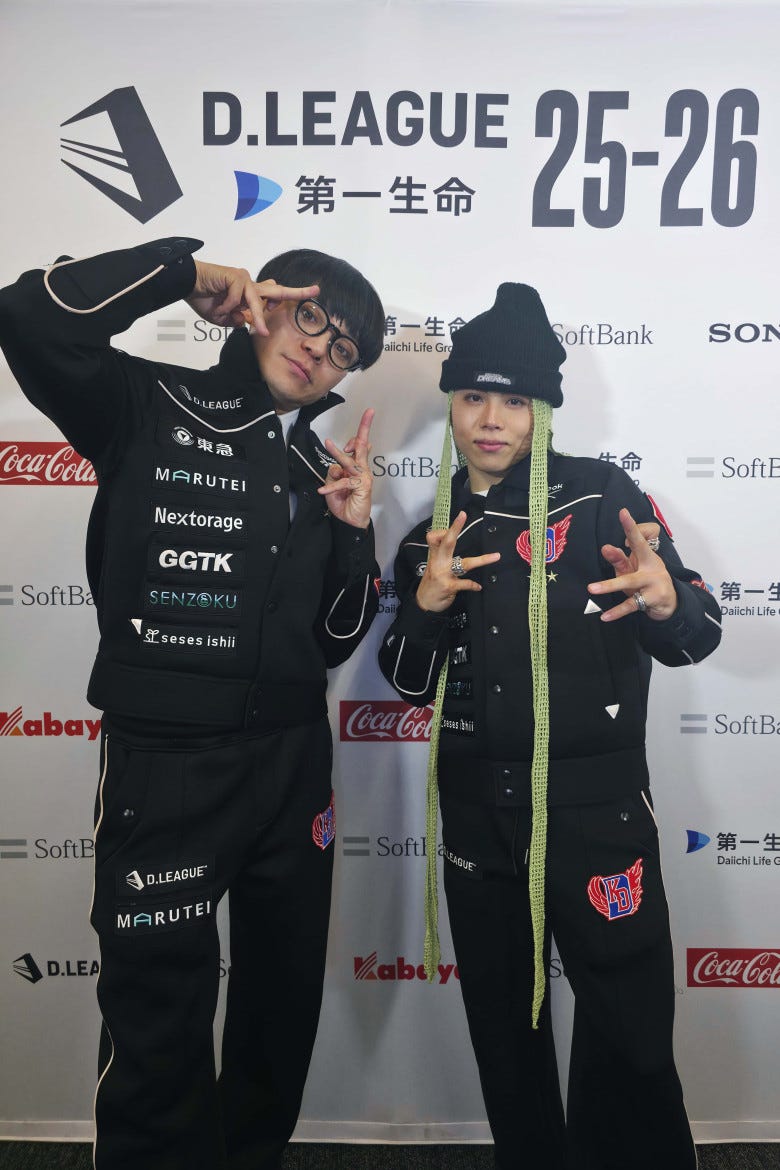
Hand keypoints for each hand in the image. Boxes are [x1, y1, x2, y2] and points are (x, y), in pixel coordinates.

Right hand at [186, 260, 317, 334]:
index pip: (273, 297)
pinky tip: (217, 304)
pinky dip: (226, 307)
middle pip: (278, 291)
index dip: (289, 298)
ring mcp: (244, 280)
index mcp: (250, 296)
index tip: (310, 295)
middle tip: (316, 290)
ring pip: (257, 302)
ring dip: (253, 316)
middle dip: (297, 292)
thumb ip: (238, 321)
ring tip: (240, 322)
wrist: (186, 284)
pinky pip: (238, 298)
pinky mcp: (236, 276)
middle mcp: (251, 286)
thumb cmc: (203, 298)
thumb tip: (247, 322)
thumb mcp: (224, 318)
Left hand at [317, 408, 374, 528]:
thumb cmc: (343, 502)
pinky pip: (343, 482)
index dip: (358, 434)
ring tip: (328, 443)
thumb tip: (335, 466)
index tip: (366, 416)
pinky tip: (323, 490)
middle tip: (370, 412)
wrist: (350, 522)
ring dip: (337, 453)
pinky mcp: (362, 487)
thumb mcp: (333, 484)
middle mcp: (362, 469)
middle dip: (365, 427)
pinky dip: (331, 487)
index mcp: (356, 466)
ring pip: (350, 461)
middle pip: (363, 445)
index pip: (359, 446)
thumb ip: (334, 472)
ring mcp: (364, 477)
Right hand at [415, 511, 500, 612]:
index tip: (450, 528)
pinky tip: (478, 587)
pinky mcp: (448, 586)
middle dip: (455, 528)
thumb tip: (451, 537)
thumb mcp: (433, 566)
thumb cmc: (431, 583)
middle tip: (463, 515)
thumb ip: (442, 554)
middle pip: (447, 542)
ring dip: (482, 560)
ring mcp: (443, 574)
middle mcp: (438, 562)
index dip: (442, 531)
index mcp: (434, 555)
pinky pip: (465, 583)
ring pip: (465, 563)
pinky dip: (473, 585)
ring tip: (496, 556)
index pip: (434, 537)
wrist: (423, 604)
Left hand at [588, 508, 676, 621]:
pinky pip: (630, 605)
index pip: (639, 537)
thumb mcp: (631, 569)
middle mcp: (652, 565)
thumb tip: (605, 547)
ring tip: (592, 588)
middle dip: (626, 544)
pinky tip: (605, 616)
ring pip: (629, 581)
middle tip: (606, 546)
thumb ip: (618, 559)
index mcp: (647, 555)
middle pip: (638, 552)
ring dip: (610, 585)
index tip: (622, 512)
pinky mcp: (651, 599)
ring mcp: (654, 582)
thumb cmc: (647, 581)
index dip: (630, 525)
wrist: (669, 603)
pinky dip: (617, 612)